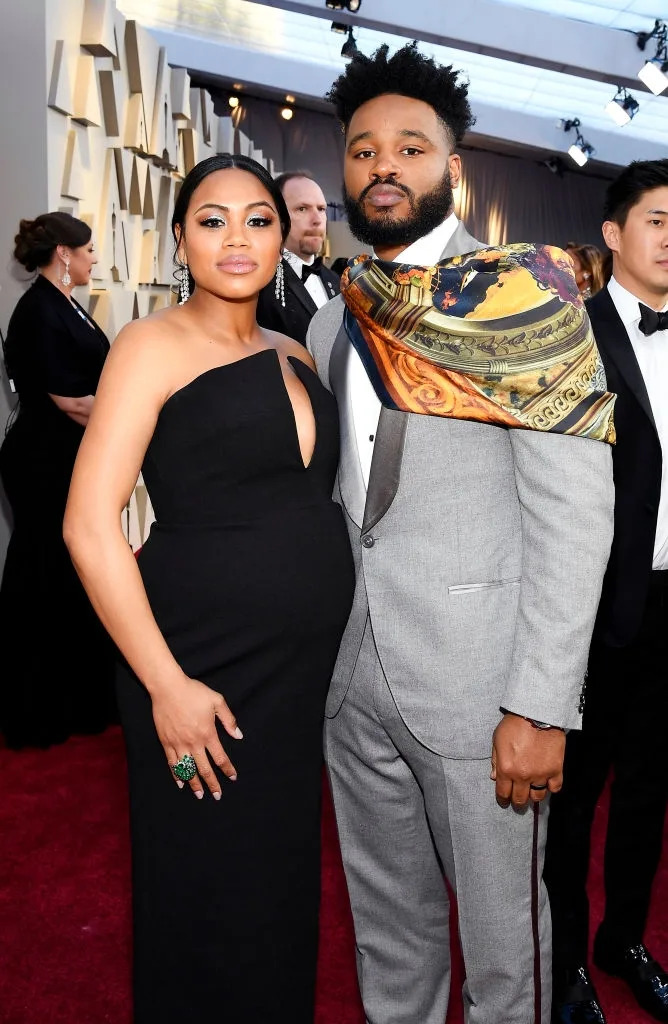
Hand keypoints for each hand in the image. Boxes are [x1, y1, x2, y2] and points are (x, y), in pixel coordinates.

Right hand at [151, 676, 242, 798]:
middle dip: (212, 784)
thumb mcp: (217, 701)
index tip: (233, 778)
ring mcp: (178, 744)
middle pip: (204, 769)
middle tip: (217, 795)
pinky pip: (172, 763)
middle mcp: (193, 742)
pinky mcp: (166, 742)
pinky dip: (177, 775)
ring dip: (195, 784)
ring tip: (199, 795)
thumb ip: (229, 719)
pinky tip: (181, 783)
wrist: (168, 688)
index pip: (220, 757)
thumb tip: (238, 735)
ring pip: (188, 769)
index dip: (227, 769)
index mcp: (208, 733)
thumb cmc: (194, 692)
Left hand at [490, 713, 564, 807]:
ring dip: (533, 795)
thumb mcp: (497, 740)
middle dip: (517, 802)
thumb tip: (494, 777)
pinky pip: (555, 787)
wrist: (537, 714)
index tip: (504, 802)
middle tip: (518, 801)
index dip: (502, 800)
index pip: (503, 793)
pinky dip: (551, 787)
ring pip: (537, 796)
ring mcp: (540, 774)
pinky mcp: (555, 770)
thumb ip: (495, 760)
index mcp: (506, 769)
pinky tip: (547, 783)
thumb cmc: (514, 725)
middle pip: (520, 799)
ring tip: (531, 791)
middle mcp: (522, 776)